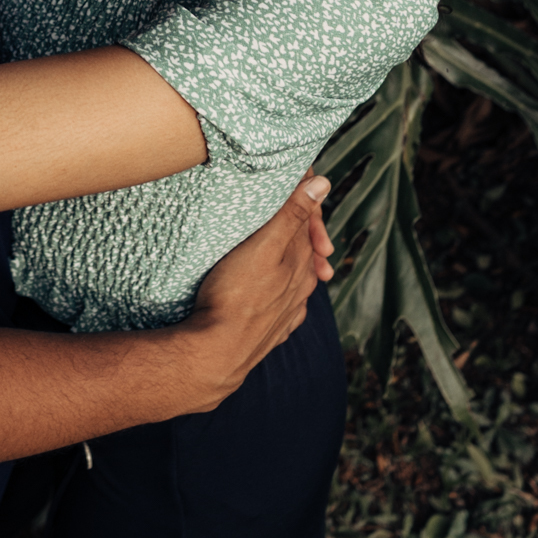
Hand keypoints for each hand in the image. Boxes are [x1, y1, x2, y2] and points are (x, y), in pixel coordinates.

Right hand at [180, 174, 331, 410]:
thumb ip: (292, 215)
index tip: (287, 183)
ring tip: (275, 246)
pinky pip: (284, 304)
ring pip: (296, 277)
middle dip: (297, 227)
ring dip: (290, 258)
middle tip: (280, 207)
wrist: (216, 353)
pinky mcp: (271, 330)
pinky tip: (271, 289)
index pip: (309, 223)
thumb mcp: (262, 247)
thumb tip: (322, 183)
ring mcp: (288, 312)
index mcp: (303, 265)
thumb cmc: (235, 296)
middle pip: (305, 249)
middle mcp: (301, 288)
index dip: (301, 199)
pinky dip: (282, 290)